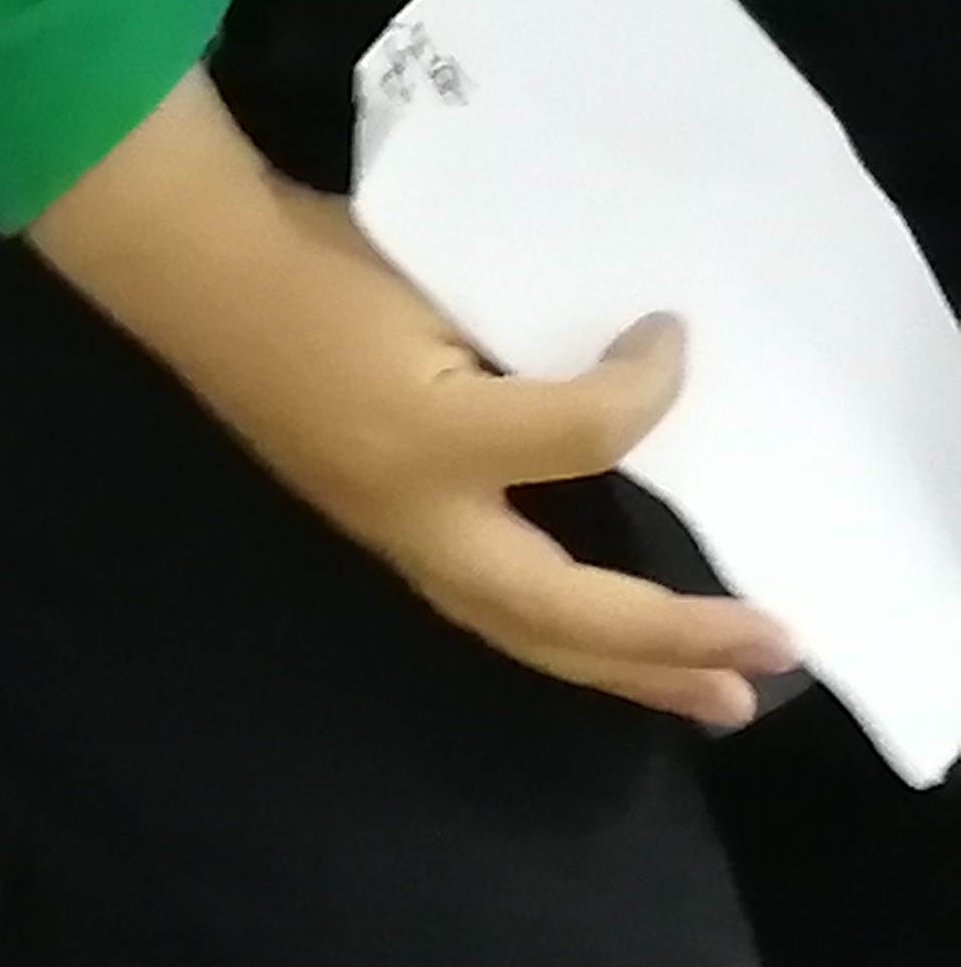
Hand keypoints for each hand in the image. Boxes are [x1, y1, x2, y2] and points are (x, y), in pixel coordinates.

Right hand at [33, 78, 786, 728]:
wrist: (196, 272)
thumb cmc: (313, 269)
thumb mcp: (434, 286)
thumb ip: (538, 346)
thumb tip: (648, 362)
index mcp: (429, 454)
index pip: (583, 440)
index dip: (645, 390)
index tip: (673, 331)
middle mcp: (414, 520)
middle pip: (560, 617)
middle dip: (668, 648)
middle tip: (771, 662)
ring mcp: (394, 533)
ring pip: (525, 633)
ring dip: (626, 670)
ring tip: (714, 696)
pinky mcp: (386, 527)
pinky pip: (494, 609)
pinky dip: (566, 640)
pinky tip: (601, 640)